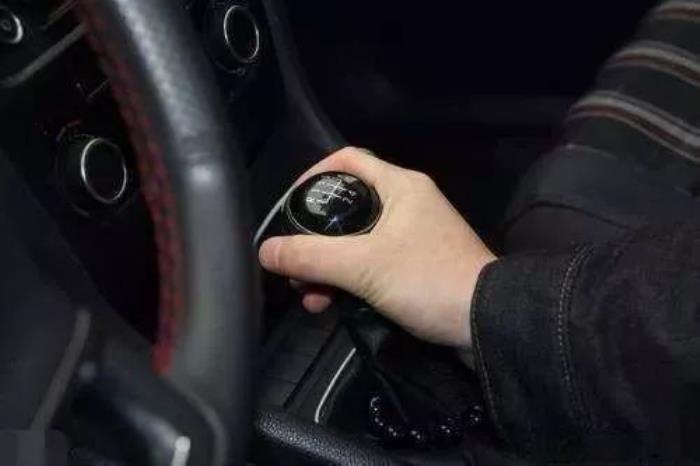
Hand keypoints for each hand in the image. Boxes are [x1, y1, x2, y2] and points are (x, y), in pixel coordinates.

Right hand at [259, 147, 495, 347]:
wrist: (488, 323)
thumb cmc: (427, 279)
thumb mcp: (362, 266)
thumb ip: (310, 256)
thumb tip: (265, 250)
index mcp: (400, 186)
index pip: (347, 161)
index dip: (313, 176)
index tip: (290, 207)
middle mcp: (408, 204)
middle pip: (347, 207)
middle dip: (315, 238)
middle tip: (294, 265)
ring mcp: (415, 237)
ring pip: (357, 242)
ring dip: (328, 267)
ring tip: (309, 295)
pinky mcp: (418, 266)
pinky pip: (373, 265)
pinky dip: (350, 280)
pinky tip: (331, 304)